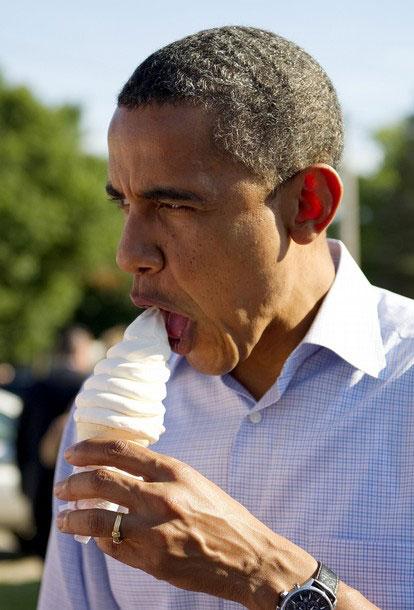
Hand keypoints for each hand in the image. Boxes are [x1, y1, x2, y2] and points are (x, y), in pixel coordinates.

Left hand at [54, 438, 316, 608]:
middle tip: (62, 487)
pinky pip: (110, 546)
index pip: (118, 450)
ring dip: (72, 517)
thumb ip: (158, 475)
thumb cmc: (222, 516)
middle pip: (100, 481)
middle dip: (72, 483)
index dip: (89, 449)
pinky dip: (98, 540)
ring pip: (95, 518)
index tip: (73, 454)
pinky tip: (94, 539)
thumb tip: (121, 471)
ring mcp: (153, 529)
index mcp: (173, 470)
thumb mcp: (193, 482)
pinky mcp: (150, 559)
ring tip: (64, 517)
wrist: (248, 557)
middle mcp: (160, 495)